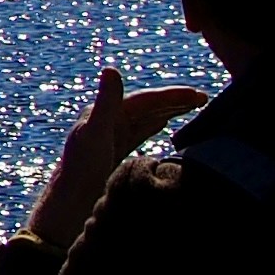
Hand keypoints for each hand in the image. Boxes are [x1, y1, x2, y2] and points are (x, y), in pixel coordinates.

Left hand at [24, 66, 206, 255]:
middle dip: (174, 102)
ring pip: (145, 119)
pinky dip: (154, 126)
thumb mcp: (96, 134)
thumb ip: (106, 103)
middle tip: (205, 99)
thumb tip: (111, 68)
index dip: (172, 96)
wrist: (69, 206)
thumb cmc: (82, 170)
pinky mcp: (112, 153)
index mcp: (103, 113)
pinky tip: (165, 125)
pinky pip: (138, 134)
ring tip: (193, 107)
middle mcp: (106, 122)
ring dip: (167, 111)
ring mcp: (110, 138)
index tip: (198, 96)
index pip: (145, 100)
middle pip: (147, 107)